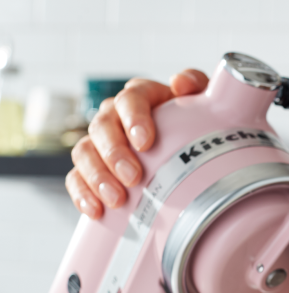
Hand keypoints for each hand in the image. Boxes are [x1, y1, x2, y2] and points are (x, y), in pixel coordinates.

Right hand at [65, 69, 208, 218]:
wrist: (196, 154)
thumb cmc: (199, 126)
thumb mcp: (206, 104)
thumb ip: (197, 86)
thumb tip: (180, 82)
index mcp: (143, 98)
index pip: (130, 98)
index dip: (134, 118)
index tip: (144, 142)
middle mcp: (117, 117)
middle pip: (102, 127)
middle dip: (114, 153)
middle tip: (133, 177)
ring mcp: (102, 144)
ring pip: (85, 152)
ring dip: (97, 176)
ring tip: (117, 199)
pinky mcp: (93, 169)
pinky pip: (76, 177)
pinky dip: (82, 193)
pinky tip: (95, 209)